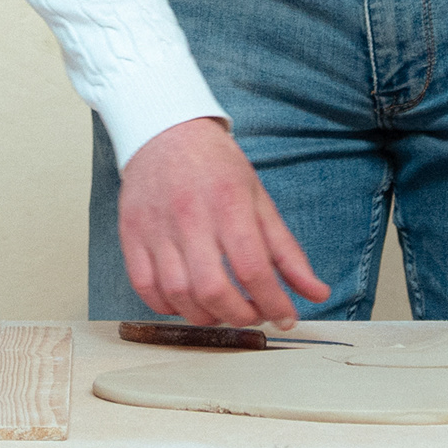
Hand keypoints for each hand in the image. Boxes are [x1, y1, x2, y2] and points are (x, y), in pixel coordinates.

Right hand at [116, 118, 327, 327]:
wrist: (164, 131)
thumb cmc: (215, 165)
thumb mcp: (259, 199)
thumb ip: (287, 251)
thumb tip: (316, 293)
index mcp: (227, 202)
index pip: (252, 268)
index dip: (274, 302)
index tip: (286, 316)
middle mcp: (189, 216)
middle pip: (212, 289)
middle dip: (239, 316)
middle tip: (253, 313)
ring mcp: (155, 227)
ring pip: (177, 294)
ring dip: (206, 316)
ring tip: (223, 309)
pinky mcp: (131, 234)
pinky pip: (145, 287)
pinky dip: (167, 306)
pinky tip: (187, 301)